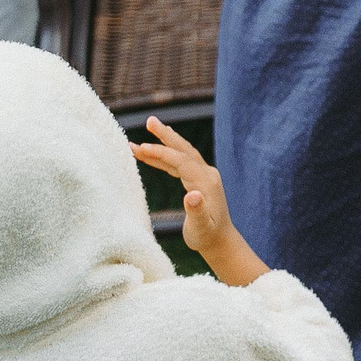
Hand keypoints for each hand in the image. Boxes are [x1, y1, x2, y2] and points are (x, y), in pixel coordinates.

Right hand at [131, 116, 240, 258]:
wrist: (220, 241)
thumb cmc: (207, 236)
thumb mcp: (201, 227)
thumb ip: (197, 212)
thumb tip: (192, 195)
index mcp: (206, 182)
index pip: (182, 160)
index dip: (162, 153)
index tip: (141, 148)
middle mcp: (207, 174)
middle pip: (184, 149)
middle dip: (166, 135)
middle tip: (150, 120)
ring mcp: (203, 176)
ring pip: (180, 155)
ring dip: (161, 146)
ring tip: (141, 138)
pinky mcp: (198, 180)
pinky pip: (178, 165)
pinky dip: (163, 159)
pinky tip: (149, 156)